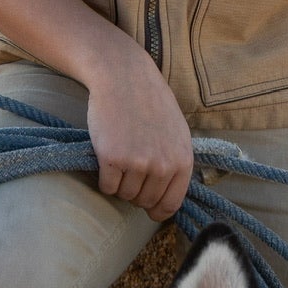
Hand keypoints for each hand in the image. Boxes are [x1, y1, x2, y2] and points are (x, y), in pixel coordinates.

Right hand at [84, 38, 194, 219]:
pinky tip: (107, 158)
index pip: (170, 204)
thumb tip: (168, 198)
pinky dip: (104, 178)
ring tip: (120, 158)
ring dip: (119, 183)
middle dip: (135, 192)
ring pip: (124, 195)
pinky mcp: (112, 158)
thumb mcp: (177, 133)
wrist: (124, 77)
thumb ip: (175, 163)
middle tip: (129, 169)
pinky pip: (106, 186)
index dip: (156, 210)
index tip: (148, 209)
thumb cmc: (150, 103)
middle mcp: (162, 165)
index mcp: (182, 161)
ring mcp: (137, 163)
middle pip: (144, 201)